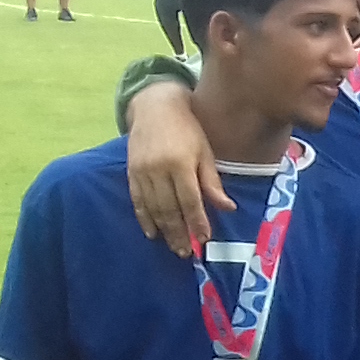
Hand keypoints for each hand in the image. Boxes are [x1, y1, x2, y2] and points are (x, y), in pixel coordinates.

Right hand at [126, 80, 228, 253]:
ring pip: (153, 208)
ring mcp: (142, 171)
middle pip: (169, 209)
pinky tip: (152, 232)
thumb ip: (212, 182)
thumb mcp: (205, 151)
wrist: (155, 106)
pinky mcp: (130, 172)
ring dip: (163, 230)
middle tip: (187, 252)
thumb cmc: (188, 128)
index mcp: (180, 163)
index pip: (190, 200)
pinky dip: (144, 218)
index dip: (197, 222)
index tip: (204, 239)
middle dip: (179, 233)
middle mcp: (158, 169)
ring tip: (174, 246)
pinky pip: (137, 200)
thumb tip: (228, 208)